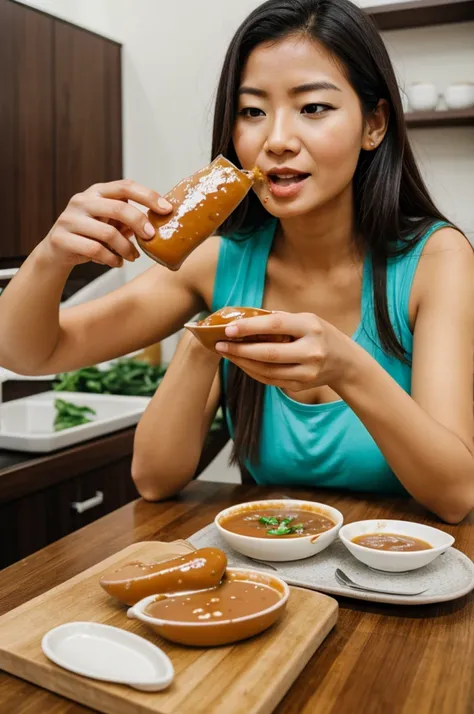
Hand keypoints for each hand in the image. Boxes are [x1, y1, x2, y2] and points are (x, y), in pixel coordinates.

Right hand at [40, 179, 172, 268]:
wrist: (56, 252)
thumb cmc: (90, 235)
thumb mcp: (109, 223)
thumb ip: (128, 219)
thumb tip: (161, 220)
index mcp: (96, 192)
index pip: (126, 186)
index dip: (149, 196)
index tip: (167, 209)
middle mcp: (82, 201)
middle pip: (119, 208)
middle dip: (140, 223)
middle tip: (151, 237)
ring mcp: (70, 219)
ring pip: (108, 233)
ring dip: (126, 248)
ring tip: (133, 257)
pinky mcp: (62, 238)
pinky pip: (95, 250)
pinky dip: (111, 259)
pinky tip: (117, 263)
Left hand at [215, 311, 350, 391]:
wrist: (346, 363)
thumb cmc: (321, 334)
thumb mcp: (307, 320)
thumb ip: (280, 319)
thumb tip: (245, 317)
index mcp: (311, 327)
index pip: (275, 325)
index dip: (250, 327)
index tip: (228, 329)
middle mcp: (311, 351)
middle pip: (268, 353)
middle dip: (240, 350)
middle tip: (219, 344)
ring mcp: (307, 372)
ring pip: (266, 370)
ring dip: (242, 362)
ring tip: (226, 353)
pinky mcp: (301, 385)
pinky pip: (270, 380)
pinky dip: (252, 372)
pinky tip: (241, 363)